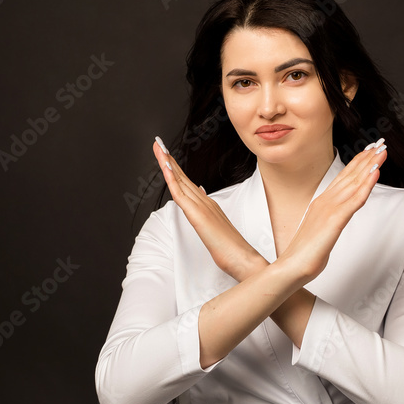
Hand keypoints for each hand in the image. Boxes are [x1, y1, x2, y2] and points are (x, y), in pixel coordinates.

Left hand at [153, 137, 265, 280]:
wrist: (244, 259)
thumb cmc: (232, 249)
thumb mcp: (216, 230)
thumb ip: (208, 215)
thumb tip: (200, 200)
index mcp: (208, 205)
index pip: (187, 183)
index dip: (175, 168)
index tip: (166, 156)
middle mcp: (205, 201)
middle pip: (182, 177)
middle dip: (169, 159)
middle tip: (158, 144)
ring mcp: (202, 207)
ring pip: (180, 181)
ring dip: (168, 163)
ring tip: (159, 148)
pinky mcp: (198, 216)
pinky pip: (180, 195)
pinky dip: (172, 179)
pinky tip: (166, 168)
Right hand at [278, 141, 387, 282]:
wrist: (291, 267)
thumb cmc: (306, 253)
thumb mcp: (322, 231)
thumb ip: (330, 220)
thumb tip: (338, 217)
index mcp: (322, 202)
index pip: (344, 178)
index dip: (358, 163)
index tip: (370, 150)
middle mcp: (326, 201)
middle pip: (350, 175)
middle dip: (367, 158)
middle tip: (380, 143)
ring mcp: (330, 209)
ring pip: (354, 183)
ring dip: (370, 165)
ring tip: (382, 151)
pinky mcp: (334, 220)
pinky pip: (355, 200)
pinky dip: (366, 184)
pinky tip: (375, 173)